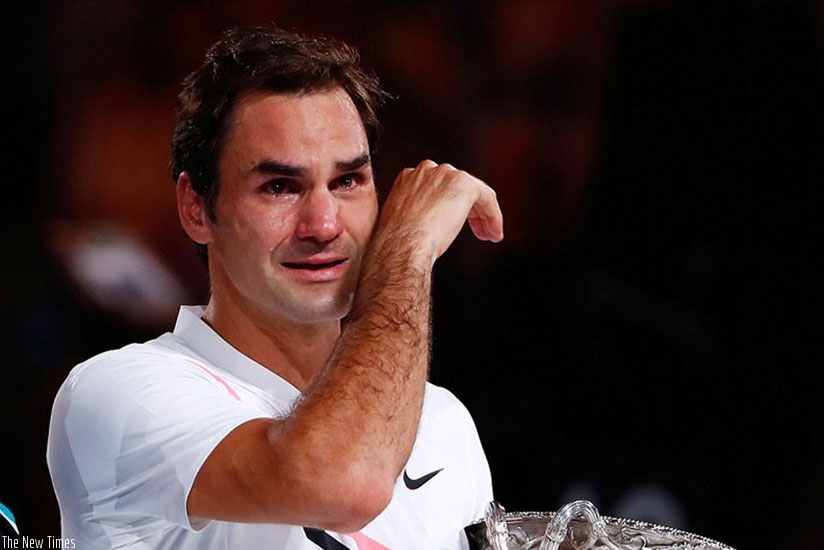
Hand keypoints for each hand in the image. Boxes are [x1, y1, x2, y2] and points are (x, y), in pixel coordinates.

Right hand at [378, 160, 503, 263]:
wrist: (403, 243)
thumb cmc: (399, 241)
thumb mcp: (402, 222)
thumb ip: (414, 214)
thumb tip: (425, 224)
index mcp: (408, 177)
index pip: (437, 187)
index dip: (449, 207)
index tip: (453, 223)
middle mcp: (427, 170)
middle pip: (456, 188)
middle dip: (468, 210)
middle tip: (478, 231)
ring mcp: (446, 174)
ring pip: (472, 193)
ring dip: (482, 215)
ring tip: (489, 234)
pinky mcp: (464, 184)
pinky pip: (486, 197)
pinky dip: (493, 215)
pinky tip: (494, 232)